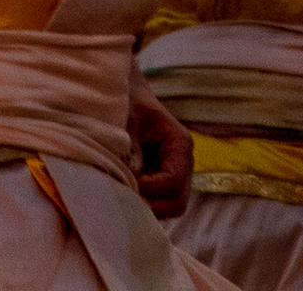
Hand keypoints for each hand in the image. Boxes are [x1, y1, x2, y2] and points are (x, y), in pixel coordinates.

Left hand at [127, 79, 195, 218]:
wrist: (125, 95)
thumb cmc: (127, 103)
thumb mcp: (128, 120)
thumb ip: (131, 150)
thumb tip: (132, 181)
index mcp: (179, 145)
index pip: (173, 183)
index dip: (149, 190)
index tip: (125, 182)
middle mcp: (182, 165)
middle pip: (176, 203)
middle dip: (150, 205)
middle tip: (122, 196)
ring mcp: (172, 176)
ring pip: (166, 208)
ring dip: (144, 207)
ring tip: (121, 192)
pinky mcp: (159, 184)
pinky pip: (155, 205)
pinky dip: (140, 205)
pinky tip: (121, 191)